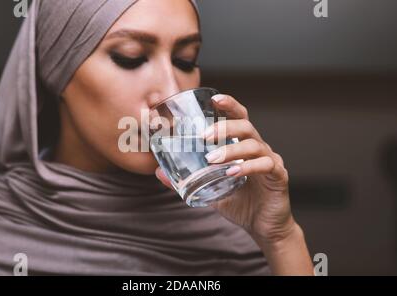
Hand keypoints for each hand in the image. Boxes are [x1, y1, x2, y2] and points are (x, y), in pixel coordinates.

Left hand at [155, 93, 295, 246]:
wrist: (263, 226)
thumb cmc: (239, 202)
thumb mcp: (209, 188)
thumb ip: (188, 178)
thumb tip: (158, 172)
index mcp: (244, 146)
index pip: (239, 118)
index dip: (229, 105)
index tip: (214, 99)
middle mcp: (259, 148)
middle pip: (246, 126)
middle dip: (224, 127)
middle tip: (205, 136)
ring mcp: (271, 161)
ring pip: (254, 145)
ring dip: (231, 150)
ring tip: (212, 160)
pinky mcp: (279, 176)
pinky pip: (265, 165)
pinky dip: (247, 168)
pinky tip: (231, 173)